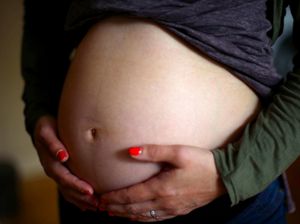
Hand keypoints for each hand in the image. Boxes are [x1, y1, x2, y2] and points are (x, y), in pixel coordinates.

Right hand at [33, 115, 98, 210]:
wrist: (43, 127)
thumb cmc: (47, 127)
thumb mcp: (47, 131)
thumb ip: (53, 143)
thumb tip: (63, 156)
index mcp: (50, 162)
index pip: (64, 177)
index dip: (76, 185)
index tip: (89, 191)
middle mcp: (53, 171)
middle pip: (67, 189)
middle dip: (82, 197)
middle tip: (98, 203)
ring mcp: (58, 174)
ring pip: (69, 192)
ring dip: (82, 201)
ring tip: (97, 206)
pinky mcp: (63, 173)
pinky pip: (69, 189)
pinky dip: (78, 198)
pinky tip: (88, 204)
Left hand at [99, 145, 225, 221]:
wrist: (224, 177)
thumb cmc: (202, 163)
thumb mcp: (178, 152)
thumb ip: (154, 152)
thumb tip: (130, 152)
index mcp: (162, 188)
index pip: (131, 196)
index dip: (114, 198)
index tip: (101, 198)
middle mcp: (165, 202)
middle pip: (134, 208)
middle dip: (116, 208)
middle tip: (101, 207)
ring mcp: (172, 209)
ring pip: (143, 216)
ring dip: (126, 215)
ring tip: (113, 214)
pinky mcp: (180, 211)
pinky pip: (156, 219)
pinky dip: (142, 219)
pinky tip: (137, 217)